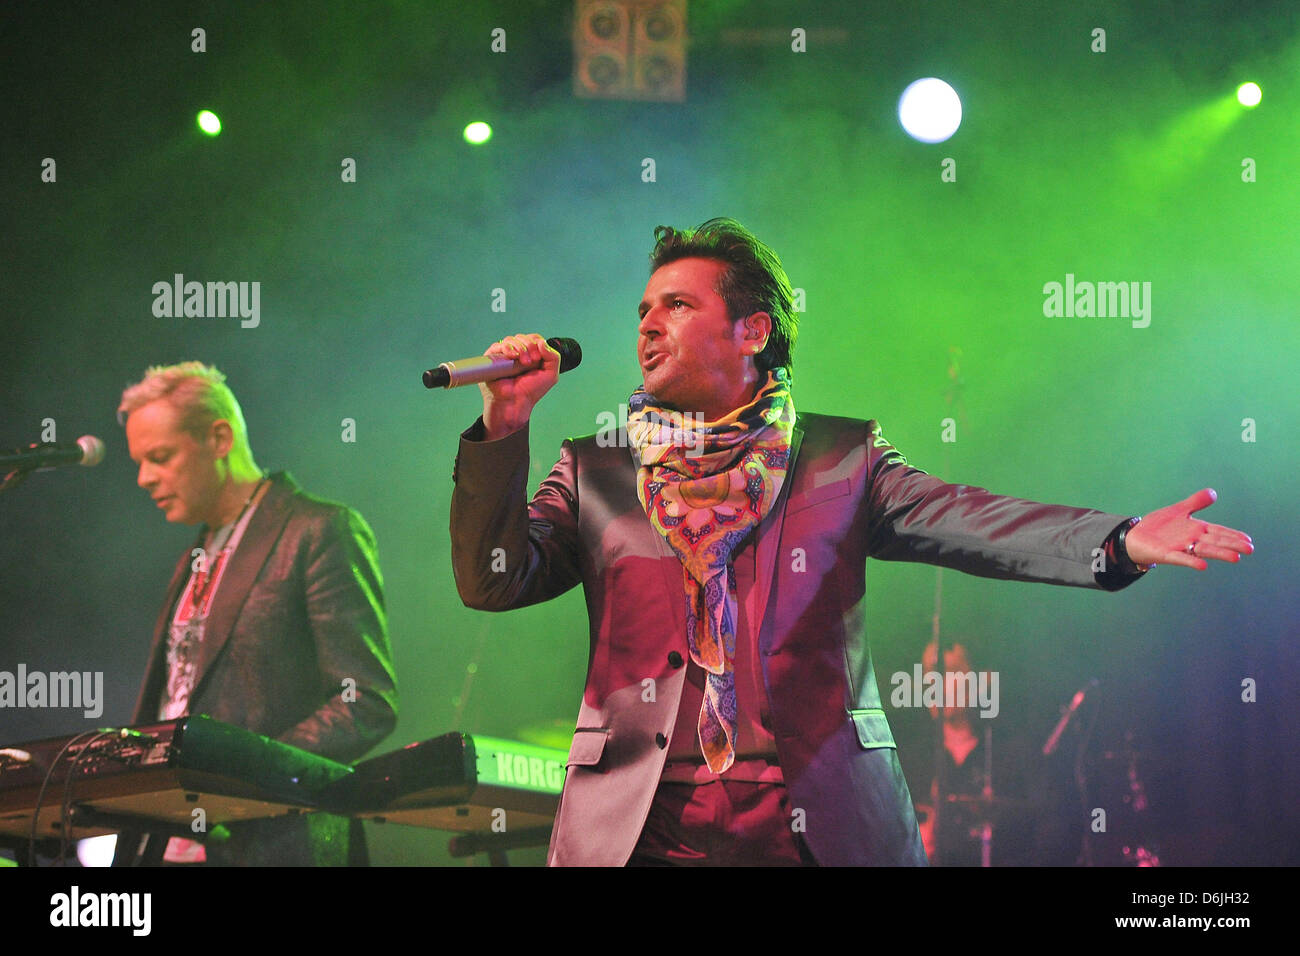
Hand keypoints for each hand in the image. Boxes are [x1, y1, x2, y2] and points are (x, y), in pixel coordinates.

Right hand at [480, 333, 560, 438]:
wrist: (516, 402)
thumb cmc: (531, 391)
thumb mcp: (551, 375)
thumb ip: (554, 357)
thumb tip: (542, 342)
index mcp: (530, 355)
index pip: (534, 338)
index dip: (537, 343)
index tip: (539, 358)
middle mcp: (517, 354)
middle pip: (523, 337)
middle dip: (529, 346)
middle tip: (531, 362)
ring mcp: (504, 356)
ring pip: (511, 339)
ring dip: (520, 347)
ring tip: (524, 362)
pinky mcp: (492, 358)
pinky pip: (498, 345)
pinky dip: (507, 347)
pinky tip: (513, 356)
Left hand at [1125, 488, 1253, 570]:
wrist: (1135, 536)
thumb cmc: (1159, 526)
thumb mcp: (1179, 510)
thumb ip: (1195, 502)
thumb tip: (1213, 492)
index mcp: (1196, 529)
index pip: (1218, 531)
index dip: (1233, 535)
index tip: (1249, 540)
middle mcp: (1191, 539)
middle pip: (1215, 541)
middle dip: (1232, 545)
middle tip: (1250, 549)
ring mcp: (1180, 547)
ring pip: (1202, 550)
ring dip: (1218, 554)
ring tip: (1235, 558)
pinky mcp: (1166, 554)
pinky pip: (1180, 558)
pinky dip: (1190, 561)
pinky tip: (1202, 566)